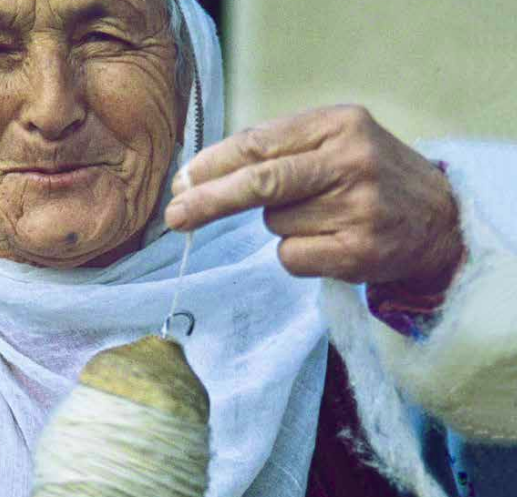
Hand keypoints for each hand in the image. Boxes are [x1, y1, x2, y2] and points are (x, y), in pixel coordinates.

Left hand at [166, 105, 463, 287]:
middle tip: (174, 215)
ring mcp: (358, 207)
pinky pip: (291, 256)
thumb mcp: (332, 143)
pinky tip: (328, 243)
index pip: (259, 143)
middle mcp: (351, 161)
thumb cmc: (365, 178)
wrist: (437, 220)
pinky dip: (296, 254)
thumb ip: (276, 151)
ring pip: (274, 224)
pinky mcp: (358, 251)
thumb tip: (195, 178)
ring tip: (323, 218)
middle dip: (209, 200)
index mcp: (339, 123)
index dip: (213, 165)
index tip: (181, 182)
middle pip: (261, 182)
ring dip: (281, 226)